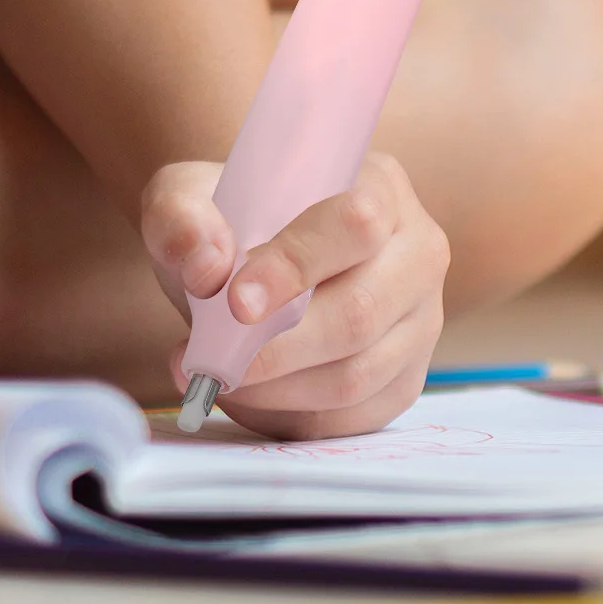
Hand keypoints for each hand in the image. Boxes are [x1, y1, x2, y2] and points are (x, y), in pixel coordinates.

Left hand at [142, 152, 449, 438]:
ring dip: (276, 389)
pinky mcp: (405, 379)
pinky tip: (249, 398)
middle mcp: (418, 253)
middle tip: (210, 362)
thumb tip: (206, 270)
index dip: (296, 266)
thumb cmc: (227, 228)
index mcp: (380, 188)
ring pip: (357, 375)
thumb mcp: (185, 201)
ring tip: (218, 378)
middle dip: (276, 349)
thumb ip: (181, 220)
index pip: (356, 224)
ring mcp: (421, 322)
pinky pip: (354, 416)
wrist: (247, 275)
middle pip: (361, 313)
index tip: (236, 303)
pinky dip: (292, 416)